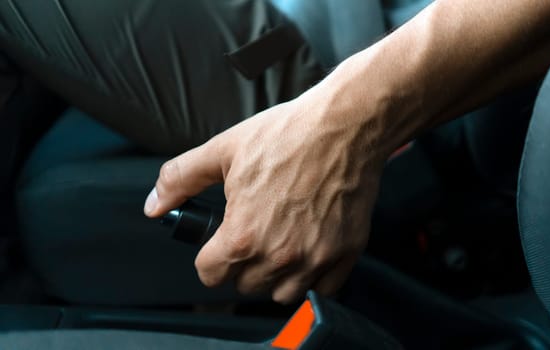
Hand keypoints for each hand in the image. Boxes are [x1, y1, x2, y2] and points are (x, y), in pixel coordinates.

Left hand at [144, 86, 385, 303]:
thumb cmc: (288, 134)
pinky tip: (308, 250)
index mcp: (243, 234)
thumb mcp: (223, 149)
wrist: (344, 125)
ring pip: (281, 293)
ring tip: (279, 246)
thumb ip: (181, 179)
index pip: (210, 275)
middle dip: (242, 265)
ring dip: (275, 276)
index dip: (209, 257)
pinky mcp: (345, 253)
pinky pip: (322, 288)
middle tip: (253, 236)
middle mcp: (279, 255)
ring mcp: (315, 258)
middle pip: (245, 285)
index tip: (219, 245)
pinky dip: (312, 277)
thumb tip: (154, 205)